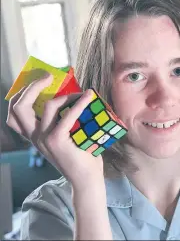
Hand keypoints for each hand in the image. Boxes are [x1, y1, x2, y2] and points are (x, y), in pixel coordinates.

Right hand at [6, 73, 103, 189]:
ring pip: (48, 105)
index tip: (36, 80)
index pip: (14, 114)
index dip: (20, 94)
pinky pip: (68, 115)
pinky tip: (89, 96)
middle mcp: (34, 137)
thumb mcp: (66, 136)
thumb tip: (73, 95)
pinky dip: (80, 103)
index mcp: (34, 136)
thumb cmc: (80, 155)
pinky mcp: (57, 141)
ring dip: (67, 94)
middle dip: (31, 86)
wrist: (86, 179)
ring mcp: (43, 139)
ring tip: (84, 94)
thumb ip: (63, 120)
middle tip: (47, 76)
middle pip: (18, 107)